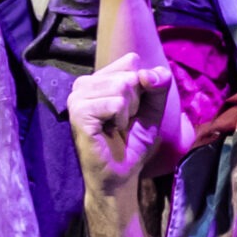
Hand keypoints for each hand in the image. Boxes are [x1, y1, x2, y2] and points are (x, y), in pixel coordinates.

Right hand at [69, 52, 173, 197]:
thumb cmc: (132, 142)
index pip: (131, 61)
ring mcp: (77, 97)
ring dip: (128, 112)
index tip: (132, 110)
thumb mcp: (153, 109)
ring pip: (122, 86)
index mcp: (98, 79)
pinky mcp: (78, 112)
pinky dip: (120, 120)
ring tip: (116, 127)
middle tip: (122, 122)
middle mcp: (84, 83)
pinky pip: (115, 103)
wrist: (120, 175)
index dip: (142, 86)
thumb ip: (158, 85)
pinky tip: (109, 132)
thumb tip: (147, 73)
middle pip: (129, 74)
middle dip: (136, 101)